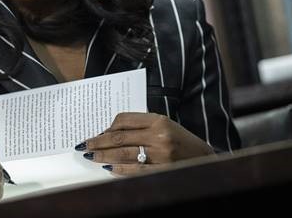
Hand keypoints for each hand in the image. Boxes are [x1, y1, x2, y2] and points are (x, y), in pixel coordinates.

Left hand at [81, 113, 213, 175]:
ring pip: (123, 154)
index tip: (97, 132)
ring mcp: (160, 155)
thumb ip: (141, 126)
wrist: (206, 161)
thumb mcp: (165, 126)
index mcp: (159, 120)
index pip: (124, 119)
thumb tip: (110, 132)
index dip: (107, 127)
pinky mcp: (161, 171)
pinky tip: (108, 168)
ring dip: (103, 155)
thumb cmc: (182, 142)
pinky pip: (134, 171)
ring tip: (91, 156)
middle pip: (120, 137)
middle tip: (85, 145)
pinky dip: (119, 169)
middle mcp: (159, 136)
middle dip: (98, 141)